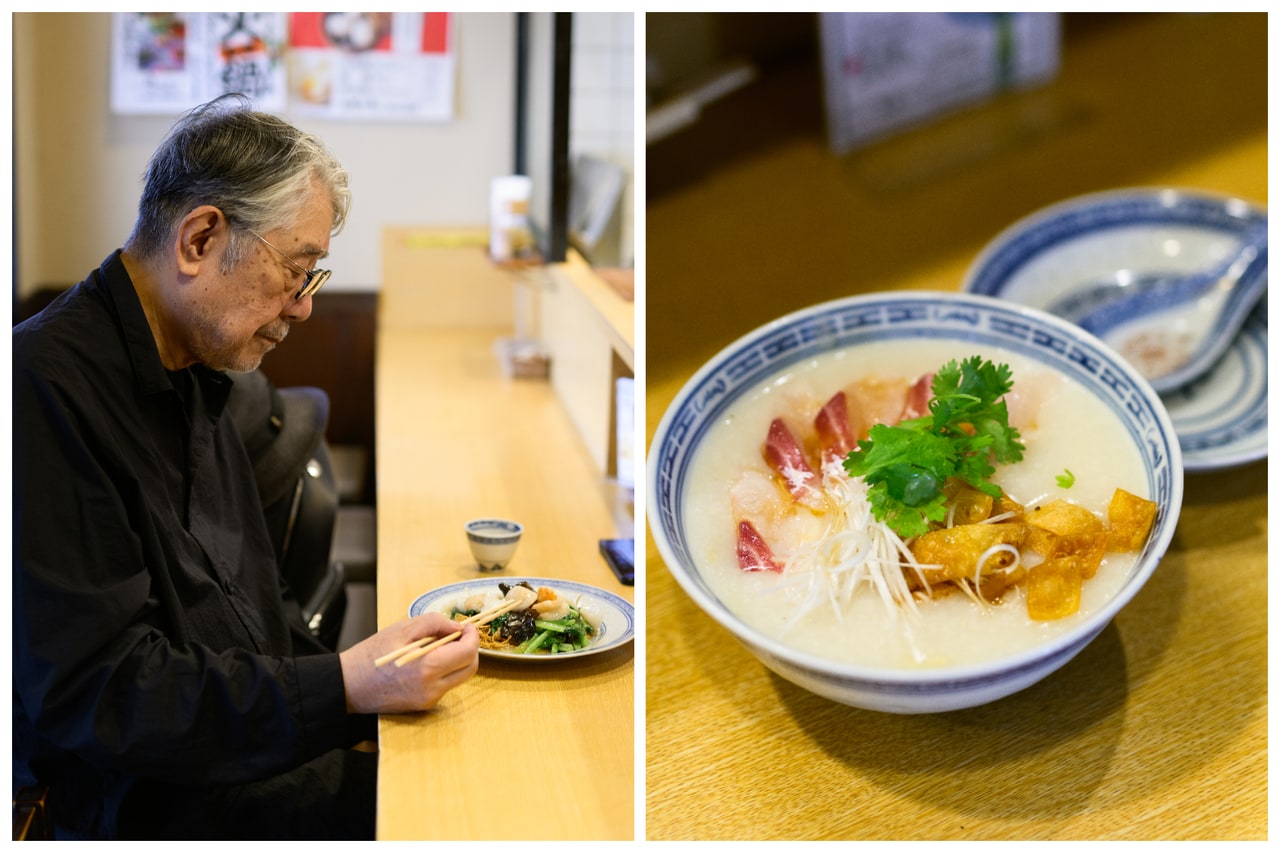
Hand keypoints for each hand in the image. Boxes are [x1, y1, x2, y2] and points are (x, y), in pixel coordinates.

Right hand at [339, 613, 479, 713]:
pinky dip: (444, 670)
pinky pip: (445, 685)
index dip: (472, 637)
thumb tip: (456, 627)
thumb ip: (434, 623)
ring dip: (457, 660)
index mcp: (427, 668)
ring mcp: (429, 700)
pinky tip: (426, 660)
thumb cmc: (371, 655)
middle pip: (470, 668)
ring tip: (437, 646)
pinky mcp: (423, 706)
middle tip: (456, 635)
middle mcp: (432, 689)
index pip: (468, 653)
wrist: (348, 686)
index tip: (467, 627)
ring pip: (459, 677)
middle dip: (469, 649)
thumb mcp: (402, 629)